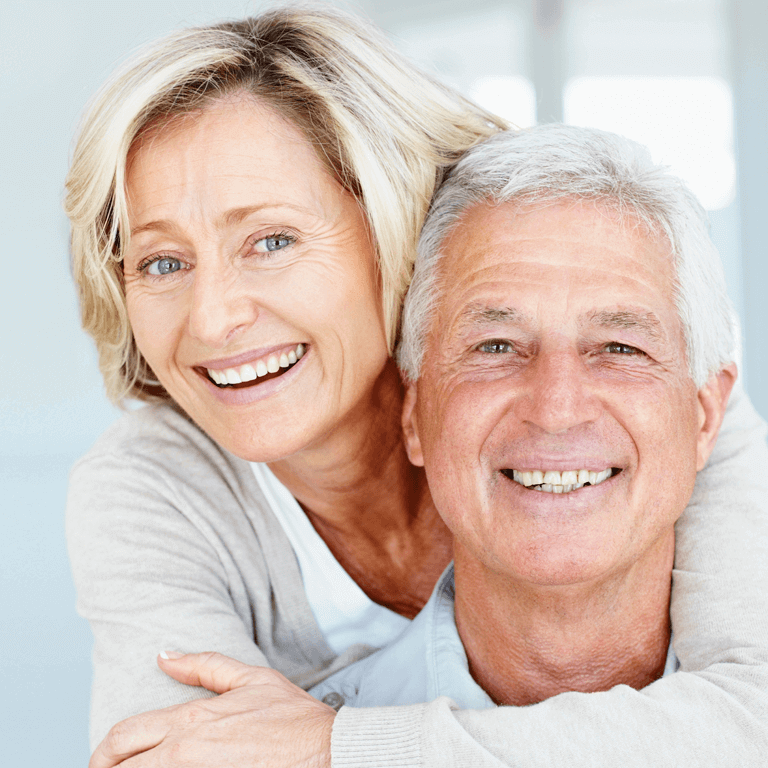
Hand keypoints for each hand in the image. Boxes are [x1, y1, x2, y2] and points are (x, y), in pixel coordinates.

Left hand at [90, 652, 335, 767]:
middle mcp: (185, 753)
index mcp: (191, 721)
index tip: (102, 759)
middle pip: (122, 766)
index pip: (124, 736)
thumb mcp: (251, 678)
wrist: (325, 751)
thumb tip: (164, 655)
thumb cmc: (292, 717)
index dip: (103, 752)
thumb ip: (203, 665)